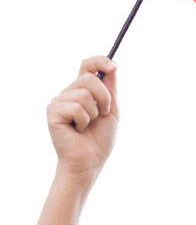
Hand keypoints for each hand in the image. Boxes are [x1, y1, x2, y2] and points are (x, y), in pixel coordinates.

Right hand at [46, 55, 119, 181]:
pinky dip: (83, 121)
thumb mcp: (110, 112)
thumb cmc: (99, 141)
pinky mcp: (53, 112)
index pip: (87, 67)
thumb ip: (110, 89)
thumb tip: (112, 65)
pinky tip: (77, 131)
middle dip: (103, 98)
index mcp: (81, 92)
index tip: (113, 66)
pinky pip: (76, 107)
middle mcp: (68, 94)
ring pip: (84, 94)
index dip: (99, 62)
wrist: (89, 163)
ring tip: (87, 126)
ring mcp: (59, 102)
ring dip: (93, 114)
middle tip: (102, 115)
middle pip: (89, 78)